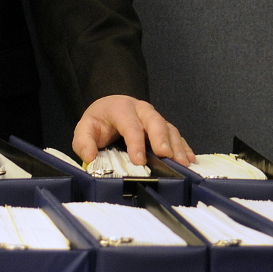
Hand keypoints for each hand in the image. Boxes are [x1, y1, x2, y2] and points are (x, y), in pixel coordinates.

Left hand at [72, 94, 194, 166]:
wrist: (108, 110)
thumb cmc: (99, 121)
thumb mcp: (85, 129)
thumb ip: (83, 142)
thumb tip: (90, 157)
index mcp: (120, 108)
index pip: (129, 124)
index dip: (135, 142)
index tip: (138, 161)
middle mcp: (140, 110)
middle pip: (154, 120)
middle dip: (161, 138)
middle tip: (165, 155)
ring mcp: (154, 117)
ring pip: (169, 128)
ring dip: (176, 145)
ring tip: (182, 163)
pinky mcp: (163, 127)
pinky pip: (176, 135)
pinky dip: (184, 147)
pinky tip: (189, 160)